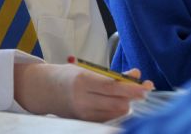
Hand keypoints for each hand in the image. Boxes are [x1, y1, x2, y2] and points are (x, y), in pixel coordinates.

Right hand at [14, 63, 152, 121]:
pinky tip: (116, 104)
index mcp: (82, 80)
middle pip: (117, 103)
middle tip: (141, 90)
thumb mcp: (88, 69)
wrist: (44, 90)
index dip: (132, 88)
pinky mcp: (84, 121)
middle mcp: (82, 99)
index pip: (113, 87)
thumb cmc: (68, 76)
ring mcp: (83, 113)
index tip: (146, 87)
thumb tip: (136, 75)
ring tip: (126, 95)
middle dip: (132, 98)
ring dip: (126, 105)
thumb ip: (113, 74)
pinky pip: (108, 119)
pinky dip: (116, 111)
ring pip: (115, 113)